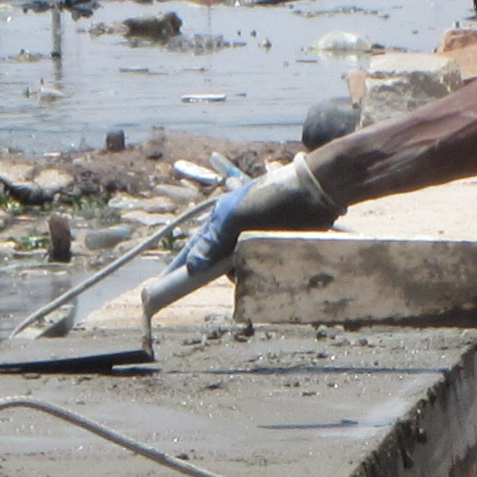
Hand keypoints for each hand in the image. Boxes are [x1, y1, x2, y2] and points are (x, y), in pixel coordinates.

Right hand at [144, 152, 337, 315]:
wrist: (313, 191)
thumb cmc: (271, 198)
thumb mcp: (236, 217)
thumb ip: (213, 240)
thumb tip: (193, 266)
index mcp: (220, 221)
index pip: (193, 248)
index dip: (179, 266)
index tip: (163, 285)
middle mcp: (234, 231)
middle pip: (216, 263)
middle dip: (218, 272)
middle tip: (231, 273)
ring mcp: (253, 240)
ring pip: (238, 267)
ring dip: (243, 272)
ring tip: (259, 259)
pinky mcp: (272, 247)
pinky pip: (259, 267)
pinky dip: (259, 271)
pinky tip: (269, 267)